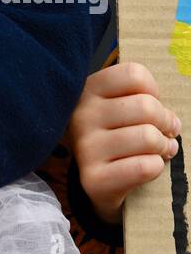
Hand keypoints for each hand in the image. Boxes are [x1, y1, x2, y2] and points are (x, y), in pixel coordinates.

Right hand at [63, 61, 181, 224]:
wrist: (97, 179)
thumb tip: (172, 122)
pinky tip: (149, 166)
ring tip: (160, 149)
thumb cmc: (116, 133)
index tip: (151, 103)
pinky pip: (144, 167)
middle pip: (146, 106)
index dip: (153, 90)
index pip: (134, 75)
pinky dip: (156, 167)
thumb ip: (144, 99)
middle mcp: (81, 114)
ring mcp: (85, 147)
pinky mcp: (94, 179)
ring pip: (148, 137)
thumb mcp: (120, 105)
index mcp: (88, 88)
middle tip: (165, 132)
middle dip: (165, 122)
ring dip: (164, 146)